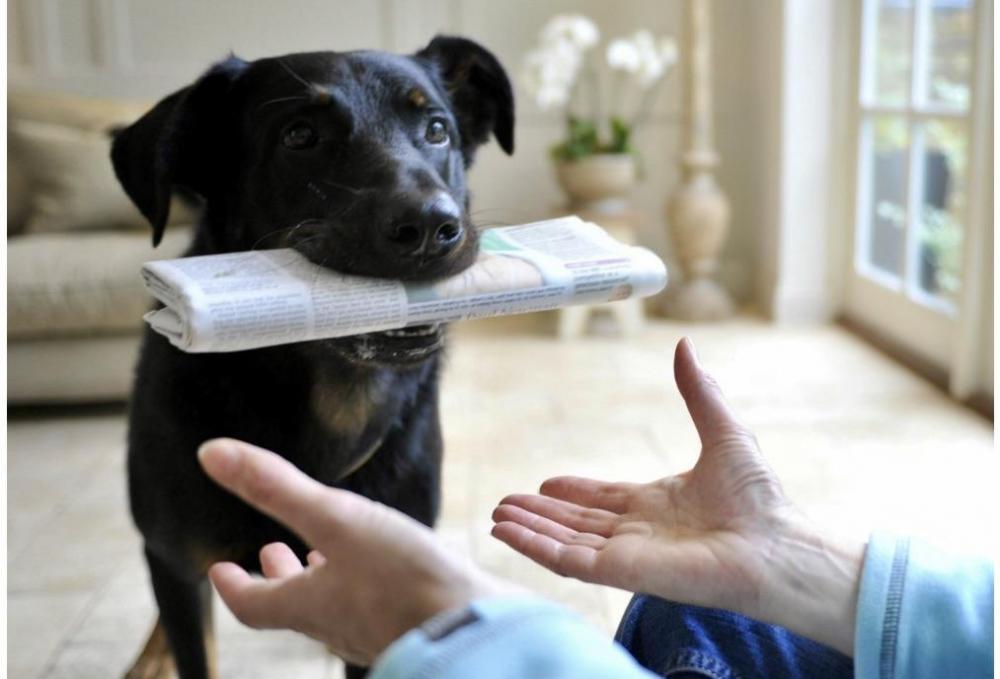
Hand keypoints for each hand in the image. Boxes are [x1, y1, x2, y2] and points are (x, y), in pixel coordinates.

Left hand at [199, 439, 512, 664]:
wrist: (474, 627)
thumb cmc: (405, 578)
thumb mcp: (337, 519)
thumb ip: (278, 488)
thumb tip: (211, 455)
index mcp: (310, 603)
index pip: (253, 604)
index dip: (232, 585)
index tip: (218, 569)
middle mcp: (337, 624)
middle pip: (294, 606)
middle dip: (278, 577)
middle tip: (268, 552)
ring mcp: (376, 629)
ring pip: (335, 605)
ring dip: (323, 578)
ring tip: (327, 554)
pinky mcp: (412, 624)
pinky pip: (374, 605)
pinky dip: (364, 583)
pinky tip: (387, 565)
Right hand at [491, 338, 864, 654]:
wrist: (777, 546)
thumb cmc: (760, 498)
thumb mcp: (724, 431)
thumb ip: (699, 392)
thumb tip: (685, 345)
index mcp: (657, 505)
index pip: (603, 501)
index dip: (573, 492)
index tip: (546, 482)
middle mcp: (638, 532)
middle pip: (575, 523)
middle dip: (539, 513)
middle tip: (505, 503)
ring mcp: (627, 555)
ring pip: (564, 542)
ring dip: (529, 529)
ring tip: (496, 517)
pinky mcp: (622, 573)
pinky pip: (567, 562)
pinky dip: (534, 547)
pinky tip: (508, 533)